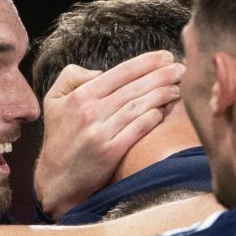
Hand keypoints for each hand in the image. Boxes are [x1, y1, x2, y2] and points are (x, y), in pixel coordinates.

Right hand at [34, 51, 184, 218]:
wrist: (56, 179)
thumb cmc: (59, 137)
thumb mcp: (53, 100)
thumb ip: (71, 76)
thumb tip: (100, 72)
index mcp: (80, 96)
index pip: (121, 72)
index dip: (147, 62)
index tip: (166, 56)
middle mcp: (90, 112)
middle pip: (134, 87)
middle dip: (162, 75)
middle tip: (181, 68)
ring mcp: (100, 133)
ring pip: (138, 106)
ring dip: (162, 94)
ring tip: (178, 88)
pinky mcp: (110, 153)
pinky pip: (137, 129)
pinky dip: (153, 118)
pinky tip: (165, 110)